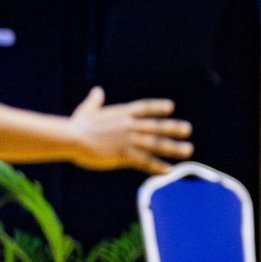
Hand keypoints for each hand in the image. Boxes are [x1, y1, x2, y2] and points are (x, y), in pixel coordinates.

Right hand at [68, 87, 193, 174]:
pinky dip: (158, 166)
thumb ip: (95, 101)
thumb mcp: (87, 109)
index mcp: (122, 113)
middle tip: (188, 130)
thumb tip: (97, 91)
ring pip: (156, 144)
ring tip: (188, 150)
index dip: (158, 107)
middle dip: (174, 128)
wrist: (71, 138)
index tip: (170, 107)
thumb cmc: (76, 125)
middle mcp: (130, 125)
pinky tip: (169, 170)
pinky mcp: (125, 155)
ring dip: (174, 147)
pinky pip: (146, 161)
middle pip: (157, 126)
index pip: (144, 108)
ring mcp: (129, 140)